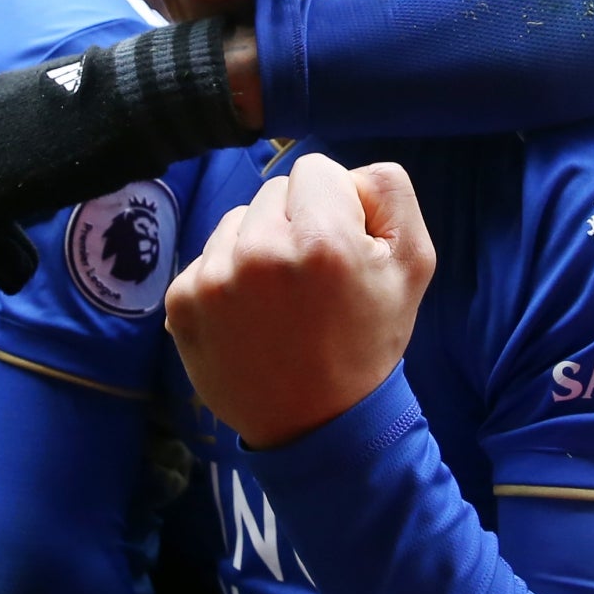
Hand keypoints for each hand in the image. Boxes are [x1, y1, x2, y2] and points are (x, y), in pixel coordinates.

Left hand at [0, 17, 248, 291]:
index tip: (35, 222)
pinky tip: (22, 276)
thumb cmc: (132, 108)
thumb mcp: (84, 122)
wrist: (136, 103)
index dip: (5, 195)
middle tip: (19, 256)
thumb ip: (62, 143)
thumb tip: (71, 171)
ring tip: (21, 275)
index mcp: (1, 98)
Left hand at [165, 154, 434, 448]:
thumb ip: (390, 193)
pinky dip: (226, 278)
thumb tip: (345, 173)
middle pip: (272, 190)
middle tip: (311, 282)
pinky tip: (250, 317)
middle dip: (294, 222)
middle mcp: (259, 253)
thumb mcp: (413, 266)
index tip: (340, 251)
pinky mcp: (180, 302)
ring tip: (279, 301)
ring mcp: (212, 279)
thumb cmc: (367, 342)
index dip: (335, 204)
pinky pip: (207, 257)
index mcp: (321, 240)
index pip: (315, 168)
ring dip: (257, 247)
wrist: (316, 425)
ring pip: (237, 221)